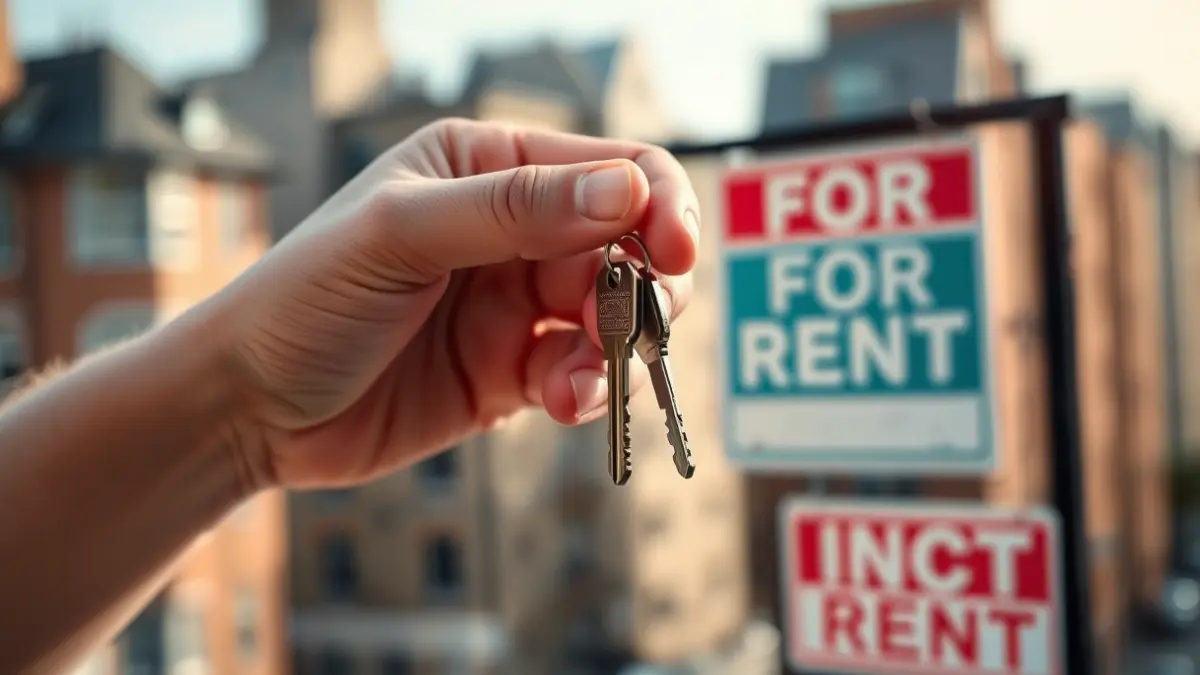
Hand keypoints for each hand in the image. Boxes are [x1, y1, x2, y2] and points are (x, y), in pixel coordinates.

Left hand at [215, 119, 700, 489]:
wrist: (248, 409)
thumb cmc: (302, 299)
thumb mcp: (401, 236)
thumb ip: (515, 211)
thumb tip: (628, 189)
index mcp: (486, 165)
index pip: (610, 165)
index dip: (657, 204)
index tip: (674, 254)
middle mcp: (511, 228)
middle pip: (629, 244)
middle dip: (646, 287)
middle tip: (634, 327)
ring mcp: (515, 303)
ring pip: (616, 315)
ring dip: (620, 347)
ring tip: (580, 379)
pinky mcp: (512, 371)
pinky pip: (582, 373)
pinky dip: (589, 389)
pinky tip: (563, 403)